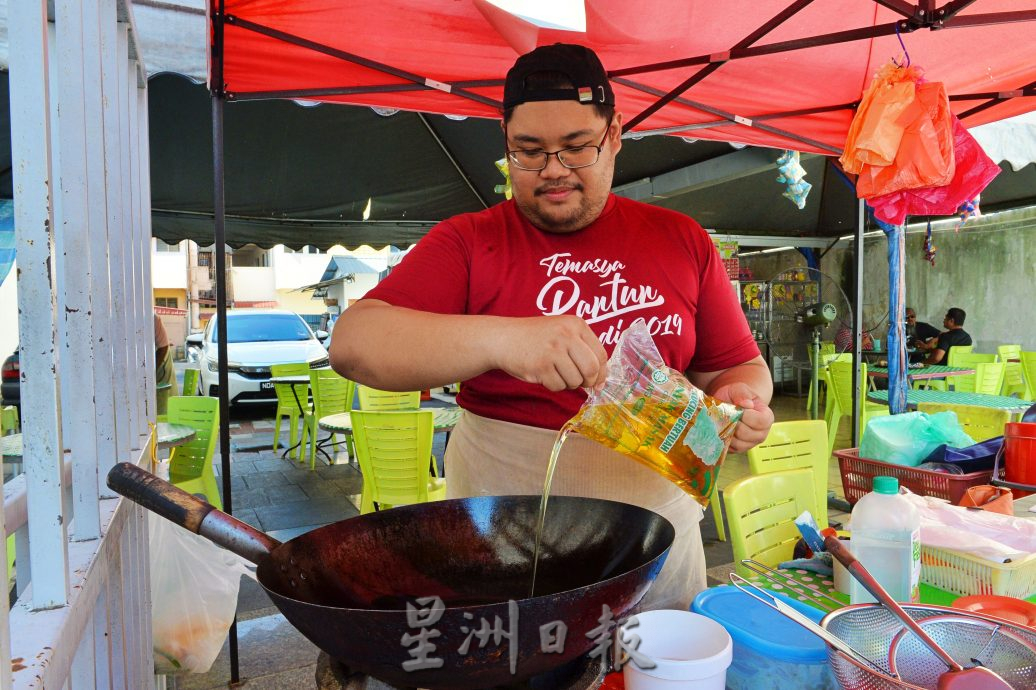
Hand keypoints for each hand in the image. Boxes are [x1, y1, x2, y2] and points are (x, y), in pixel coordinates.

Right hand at [493, 315, 607, 391]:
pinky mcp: (541, 365)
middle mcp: (566, 334)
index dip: (601, 372)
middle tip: (579, 383)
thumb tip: (600, 383)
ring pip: (575, 381)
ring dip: (567, 383)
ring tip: (555, 372)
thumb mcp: (562, 333)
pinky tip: (543, 374)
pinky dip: (553, 385)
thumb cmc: (536, 339)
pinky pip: (558, 386)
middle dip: (588, 381)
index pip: (601, 354)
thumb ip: (583, 351)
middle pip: (592, 369)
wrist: (503, 338)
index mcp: (576, 324)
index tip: (597, 382)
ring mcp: (553, 349)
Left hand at [710, 382, 773, 452]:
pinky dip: (723, 439)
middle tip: (727, 415)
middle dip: (733, 423)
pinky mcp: (739, 449)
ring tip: (723, 421)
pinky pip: (730, 448)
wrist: (729, 404)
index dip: (746, 415)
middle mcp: (761, 433)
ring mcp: (750, 443)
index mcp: (767, 417)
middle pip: (746, 434)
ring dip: (727, 432)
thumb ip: (742, 393)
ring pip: (737, 443)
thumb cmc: (736, 396)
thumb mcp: (739, 389)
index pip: (760, 421)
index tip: (737, 408)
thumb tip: (747, 404)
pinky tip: (721, 429)